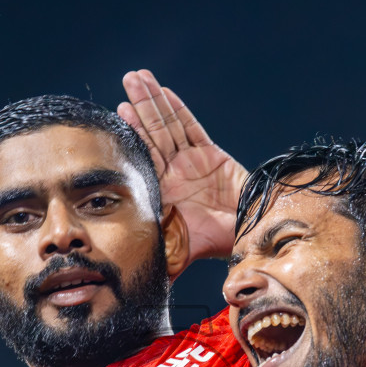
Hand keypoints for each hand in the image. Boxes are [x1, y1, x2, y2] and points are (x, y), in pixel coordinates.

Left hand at [118, 70, 247, 260]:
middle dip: (139, 109)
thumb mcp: (179, 254)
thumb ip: (160, 264)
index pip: (142, 158)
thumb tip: (137, 288)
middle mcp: (172, 173)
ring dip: (153, 102)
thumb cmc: (216, 245)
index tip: (116, 116)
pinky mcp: (210, 154)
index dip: (130, 137)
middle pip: (152, 135)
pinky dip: (178, 110)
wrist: (249, 235)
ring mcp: (190, 161)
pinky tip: (164, 92)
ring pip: (168, 126)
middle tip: (125, 83)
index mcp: (162, 191)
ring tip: (137, 78)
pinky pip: (191, 127)